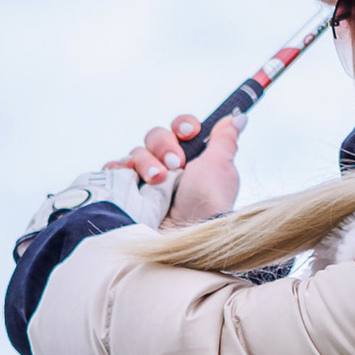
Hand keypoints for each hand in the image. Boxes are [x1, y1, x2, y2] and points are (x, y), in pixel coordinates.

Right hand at [118, 111, 240, 225]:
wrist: (184, 235)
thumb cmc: (207, 203)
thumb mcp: (221, 167)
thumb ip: (224, 140)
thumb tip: (238, 118)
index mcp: (193, 159)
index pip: (181, 129)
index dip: (182, 125)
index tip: (189, 131)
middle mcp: (170, 169)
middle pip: (156, 136)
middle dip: (164, 145)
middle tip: (175, 164)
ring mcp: (147, 182)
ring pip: (137, 152)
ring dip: (147, 162)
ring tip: (158, 181)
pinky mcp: (128, 194)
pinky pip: (115, 170)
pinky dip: (120, 170)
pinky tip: (132, 179)